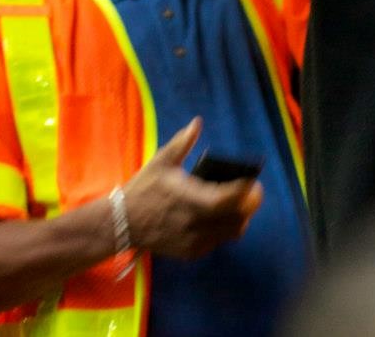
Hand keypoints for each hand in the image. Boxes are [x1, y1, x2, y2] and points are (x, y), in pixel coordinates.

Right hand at [121, 120, 261, 259]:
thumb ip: (182, 143)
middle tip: (251, 190)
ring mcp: (193, 240)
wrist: (121, 224)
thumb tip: (197, 123)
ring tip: (237, 203)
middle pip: (237, 218)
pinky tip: (219, 217)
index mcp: (188, 198)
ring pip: (232, 232)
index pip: (227, 199)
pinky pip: (219, 241)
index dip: (245, 191)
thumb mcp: (161, 162)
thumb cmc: (143, 189)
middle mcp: (193, 222)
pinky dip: (225, 230)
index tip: (253, 180)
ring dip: (240, 217)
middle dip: (249, 203)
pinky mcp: (190, 252)